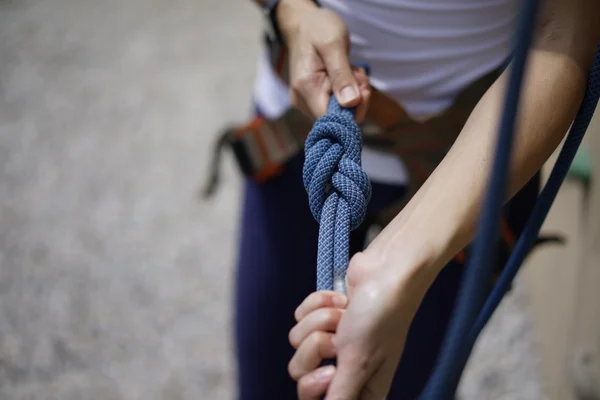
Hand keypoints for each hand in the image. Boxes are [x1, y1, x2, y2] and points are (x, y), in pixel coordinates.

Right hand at [276, 0, 370, 121]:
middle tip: (356, 72)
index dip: (352, 109)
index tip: (361, 87)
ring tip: (350, 69)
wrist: (304, 24)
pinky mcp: (313, 100)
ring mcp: (306, 102)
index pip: (331, 119)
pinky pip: (338, 105)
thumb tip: (351, 103)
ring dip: (354, 92)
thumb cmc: (318, 29)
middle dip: (356, 97)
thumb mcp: (333, 44)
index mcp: (305, 88)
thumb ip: (341, 74)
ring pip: (341, 111)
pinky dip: (349, 91)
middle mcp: (302, 101)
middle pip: (338, 116)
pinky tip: (346, 74)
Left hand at [289, 252, 435, 398]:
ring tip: (346, 315)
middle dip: (316, 348)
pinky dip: (318, 304)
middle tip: (337, 340)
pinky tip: (341, 300)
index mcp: (359, 388)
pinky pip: (300, 316)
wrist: (386, 269)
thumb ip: (340, 396)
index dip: (315, 387)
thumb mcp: (358, 363)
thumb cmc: (380, 318)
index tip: (331, 370)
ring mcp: (333, 339)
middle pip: (300, 372)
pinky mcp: (323, 314)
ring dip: (321, 321)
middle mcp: (345, 367)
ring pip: (298, 340)